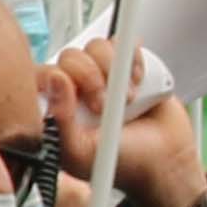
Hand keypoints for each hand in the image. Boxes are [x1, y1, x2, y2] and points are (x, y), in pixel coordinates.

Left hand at [44, 39, 206, 206]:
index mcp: (56, 106)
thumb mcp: (79, 152)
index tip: (79, 103)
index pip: (42, 74)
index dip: (60, 81)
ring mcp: (102, 74)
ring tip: (126, 99)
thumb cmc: (118, 162)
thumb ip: (59, 121)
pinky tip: (137, 84)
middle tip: (104, 107)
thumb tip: (55, 78)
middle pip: (71, 56)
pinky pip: (124, 44)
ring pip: (97, 47)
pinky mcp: (128, 65)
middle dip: (91, 78)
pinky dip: (133, 60)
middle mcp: (76, 87)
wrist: (165, 161)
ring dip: (114, 71)